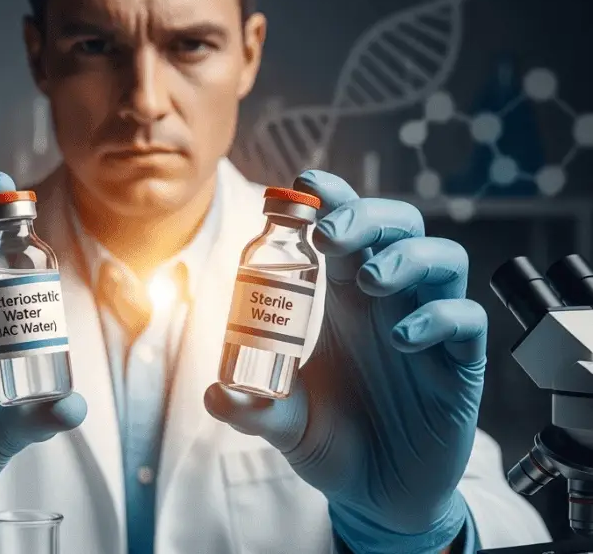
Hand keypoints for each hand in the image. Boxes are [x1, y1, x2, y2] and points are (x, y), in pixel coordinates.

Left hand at [205, 170, 484, 553]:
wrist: (374, 496)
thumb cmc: (331, 442)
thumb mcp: (282, 423)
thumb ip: (251, 408)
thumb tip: (214, 392)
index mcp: (344, 299)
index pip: (346, 228)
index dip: (332, 198)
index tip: (304, 185)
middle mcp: (388, 304)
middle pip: (398, 224)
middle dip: (366, 215)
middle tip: (329, 236)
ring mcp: (427, 330)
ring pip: (443, 258)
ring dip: (407, 257)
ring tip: (372, 282)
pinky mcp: (459, 366)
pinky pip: (466, 320)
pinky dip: (437, 317)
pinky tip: (402, 339)